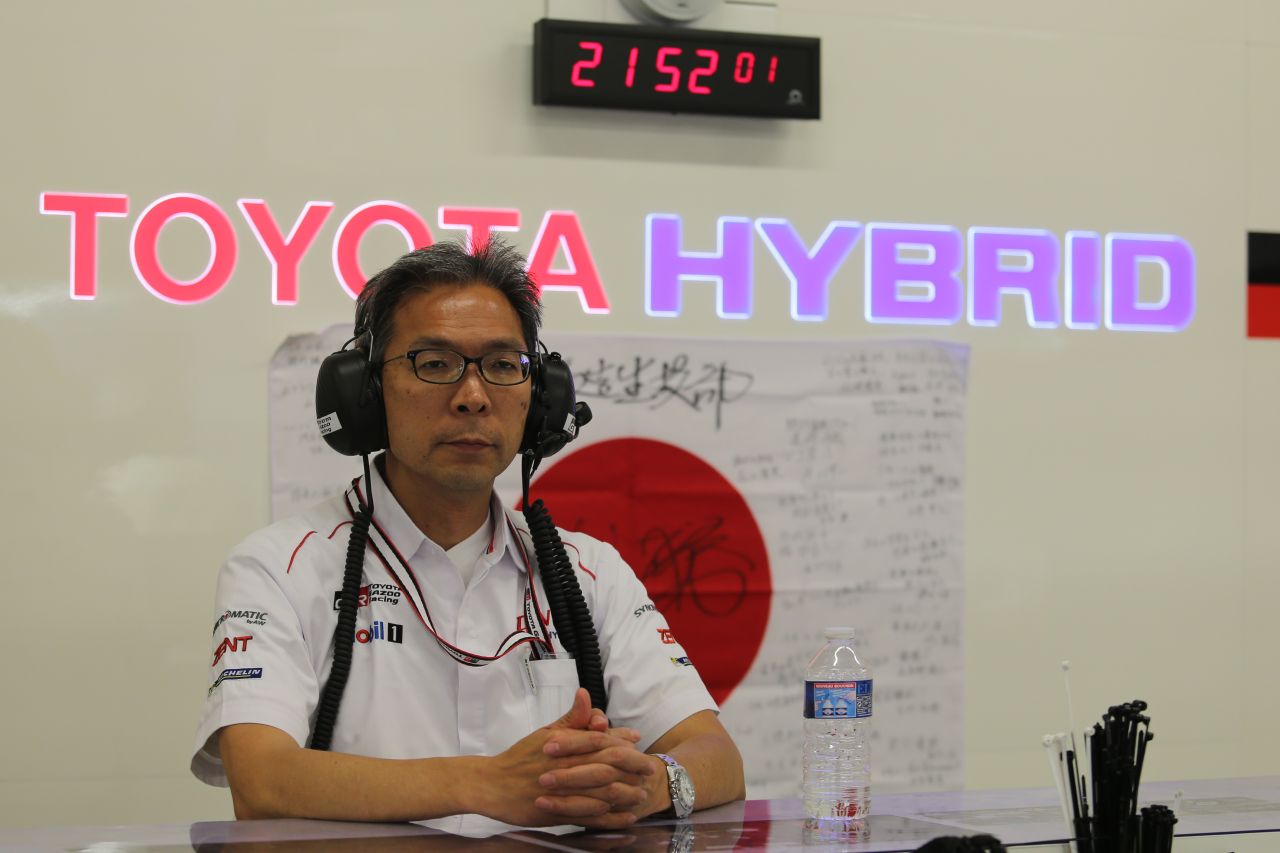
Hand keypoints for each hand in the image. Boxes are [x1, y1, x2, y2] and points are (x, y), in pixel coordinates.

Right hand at [478, 689, 650, 828]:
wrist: (491, 784)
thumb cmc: (520, 757)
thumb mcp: (544, 733)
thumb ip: (570, 719)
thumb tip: (586, 694)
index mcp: (561, 744)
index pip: (597, 738)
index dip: (620, 738)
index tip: (636, 740)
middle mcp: (563, 766)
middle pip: (604, 764)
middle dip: (630, 766)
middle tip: (648, 768)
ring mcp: (561, 791)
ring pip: (599, 792)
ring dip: (624, 793)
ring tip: (640, 794)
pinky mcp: (557, 813)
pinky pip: (588, 817)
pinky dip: (609, 818)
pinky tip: (624, 818)